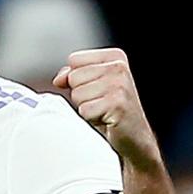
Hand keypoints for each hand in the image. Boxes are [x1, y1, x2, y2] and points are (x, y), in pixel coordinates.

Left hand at [52, 48, 158, 167]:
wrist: (134, 137)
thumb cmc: (111, 110)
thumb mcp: (92, 85)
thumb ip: (73, 74)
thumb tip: (58, 79)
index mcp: (115, 57)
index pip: (74, 59)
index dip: (77, 78)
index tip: (95, 89)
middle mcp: (119, 67)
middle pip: (74, 77)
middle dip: (81, 94)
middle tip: (100, 102)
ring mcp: (119, 85)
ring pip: (77, 94)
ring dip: (86, 107)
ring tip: (103, 110)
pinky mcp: (117, 104)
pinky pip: (84, 110)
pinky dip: (91, 118)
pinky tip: (106, 119)